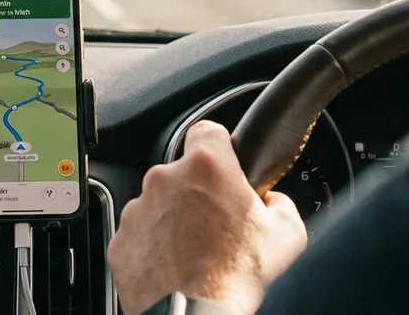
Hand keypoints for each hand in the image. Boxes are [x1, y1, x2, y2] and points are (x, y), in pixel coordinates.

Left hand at [108, 121, 306, 314]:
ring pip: (159, 203)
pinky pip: (140, 232)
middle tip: (217, 223)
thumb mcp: (287, 234)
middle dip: (198, 192)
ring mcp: (138, 208)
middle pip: (183, 173)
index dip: (219, 147)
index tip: (224, 162)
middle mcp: (165, 179)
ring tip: (195, 250)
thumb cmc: (235, 278)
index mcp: (206, 167)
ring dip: (174, 219)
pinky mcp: (121, 238)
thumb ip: (281, 204)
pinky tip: (175, 264)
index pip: (208, 131)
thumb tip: (274, 202)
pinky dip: (154, 243)